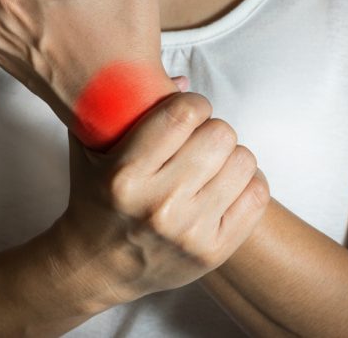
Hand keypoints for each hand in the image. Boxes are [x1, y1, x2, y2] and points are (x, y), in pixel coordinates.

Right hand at [52, 91, 269, 306]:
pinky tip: (226, 184)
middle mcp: (158, 205)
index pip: (183, 114)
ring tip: (213, 162)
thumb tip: (182, 80)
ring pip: (243, 161)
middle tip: (201, 139)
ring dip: (231, 154)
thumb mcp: (90, 149)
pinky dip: (247, 181)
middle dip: (213, 128)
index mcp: (124, 175)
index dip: (194, 104)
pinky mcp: (213, 252)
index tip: (190, 111)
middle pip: (220, 134)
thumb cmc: (94, 199)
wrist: (95, 267)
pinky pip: (257, 194)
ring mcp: (189, 232)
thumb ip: (119, 107)